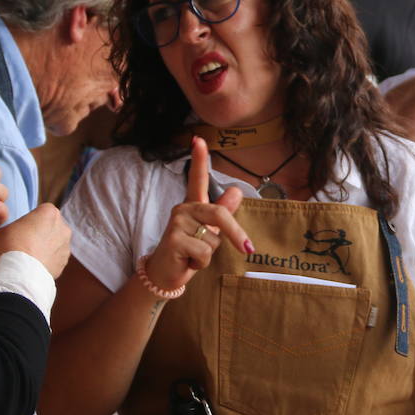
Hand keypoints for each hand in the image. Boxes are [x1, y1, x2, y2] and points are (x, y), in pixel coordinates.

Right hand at [0, 204, 70, 277]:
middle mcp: (63, 227)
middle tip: (27, 241)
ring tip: (31, 255)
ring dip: (47, 246)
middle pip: (52, 226)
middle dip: (43, 231)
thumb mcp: (6, 227)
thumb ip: (19, 225)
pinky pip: (56, 257)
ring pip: (56, 242)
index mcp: (50, 212)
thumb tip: (22, 231)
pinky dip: (48, 259)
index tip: (25, 227)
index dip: (33, 218)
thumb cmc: (12, 245)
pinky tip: (35, 264)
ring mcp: (66, 245)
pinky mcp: (65, 262)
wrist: (21, 273)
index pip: (43, 210)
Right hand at [143, 137, 250, 291]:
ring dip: (210, 254)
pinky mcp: (174, 240)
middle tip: (247, 249)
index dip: (199, 159)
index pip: (196, 179)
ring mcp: (176, 223)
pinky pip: (204, 252)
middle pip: (219, 214)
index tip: (198, 139)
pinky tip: (188, 262)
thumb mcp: (209, 231)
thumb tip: (237, 191)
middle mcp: (183, 209)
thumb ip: (222, 212)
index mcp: (193, 206)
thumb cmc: (189, 251)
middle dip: (236, 234)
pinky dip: (202, 263)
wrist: (167, 274)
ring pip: (213, 238)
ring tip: (194, 255)